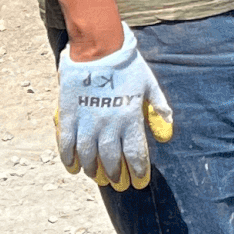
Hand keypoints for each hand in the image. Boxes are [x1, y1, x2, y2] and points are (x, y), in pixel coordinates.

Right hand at [55, 23, 174, 190]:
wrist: (98, 49)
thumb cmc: (128, 66)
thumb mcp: (149, 84)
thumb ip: (158, 107)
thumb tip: (167, 129)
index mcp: (130, 118)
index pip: (135, 153)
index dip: (138, 170)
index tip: (140, 181)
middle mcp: (108, 124)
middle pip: (112, 159)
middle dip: (117, 174)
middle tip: (119, 184)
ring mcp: (86, 121)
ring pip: (88, 155)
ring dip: (94, 170)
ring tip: (99, 177)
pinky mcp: (69, 115)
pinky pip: (66, 143)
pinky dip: (69, 158)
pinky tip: (73, 168)